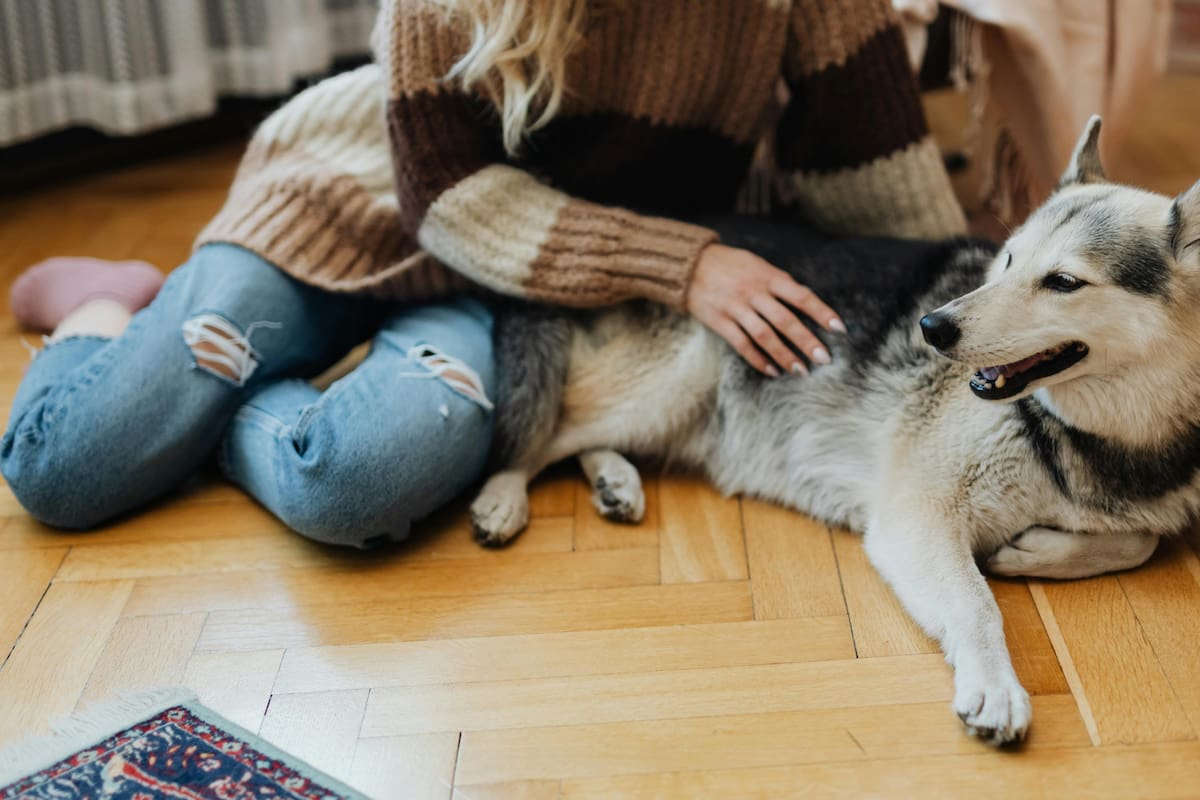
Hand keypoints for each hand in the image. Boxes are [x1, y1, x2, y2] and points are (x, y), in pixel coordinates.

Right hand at [686, 243, 845, 375]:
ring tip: (801, 371)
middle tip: (824, 359)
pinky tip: (772, 371)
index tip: (839, 329)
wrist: (690, 265)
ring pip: (764, 336)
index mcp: (768, 276)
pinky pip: (742, 344)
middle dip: (807, 341)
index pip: (801, 296)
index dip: (822, 312)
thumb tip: (806, 301)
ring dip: (784, 355)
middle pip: (785, 320)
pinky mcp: (719, 321)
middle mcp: (753, 292)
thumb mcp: (758, 265)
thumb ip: (780, 283)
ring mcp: (735, 308)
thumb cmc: (731, 265)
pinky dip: (758, 359)